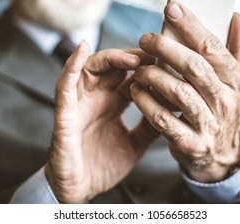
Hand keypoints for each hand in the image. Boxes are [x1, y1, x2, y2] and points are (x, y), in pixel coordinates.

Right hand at [45, 41, 156, 202]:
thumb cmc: (102, 166)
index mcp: (113, 103)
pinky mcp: (65, 111)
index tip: (169, 61)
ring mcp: (80, 101)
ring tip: (134, 58)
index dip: (148, 67)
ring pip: (92, 67)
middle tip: (156, 54)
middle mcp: (97, 97)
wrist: (80, 190)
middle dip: (135, 57)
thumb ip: (150, 125)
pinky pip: (65, 83)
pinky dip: (71, 64)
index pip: (131, 76)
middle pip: (115, 65)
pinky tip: (82, 48)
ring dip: (112, 58)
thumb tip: (174, 108)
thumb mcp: (135, 143)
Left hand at [130, 2, 239, 182]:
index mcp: (236, 80)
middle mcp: (226, 101)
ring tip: (139, 67)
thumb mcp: (233, 82)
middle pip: (193, 67)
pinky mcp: (191, 143)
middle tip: (145, 38)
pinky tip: (136, 90)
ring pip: (178, 92)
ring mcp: (209, 124)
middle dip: (166, 47)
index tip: (171, 8)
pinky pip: (163, 120)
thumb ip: (232, 49)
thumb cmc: (221, 109)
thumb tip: (235, 15)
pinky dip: (146, 103)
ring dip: (153, 75)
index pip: (213, 47)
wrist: (219, 155)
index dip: (191, 26)